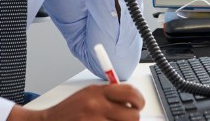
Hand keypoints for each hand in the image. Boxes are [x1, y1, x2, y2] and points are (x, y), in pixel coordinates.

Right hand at [7, 84, 144, 120]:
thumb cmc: (70, 109)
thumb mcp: (88, 93)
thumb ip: (109, 94)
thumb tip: (131, 100)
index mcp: (98, 92)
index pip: (130, 93)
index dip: (139, 100)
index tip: (138, 104)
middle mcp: (97, 106)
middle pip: (133, 116)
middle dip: (133, 118)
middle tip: (127, 118)